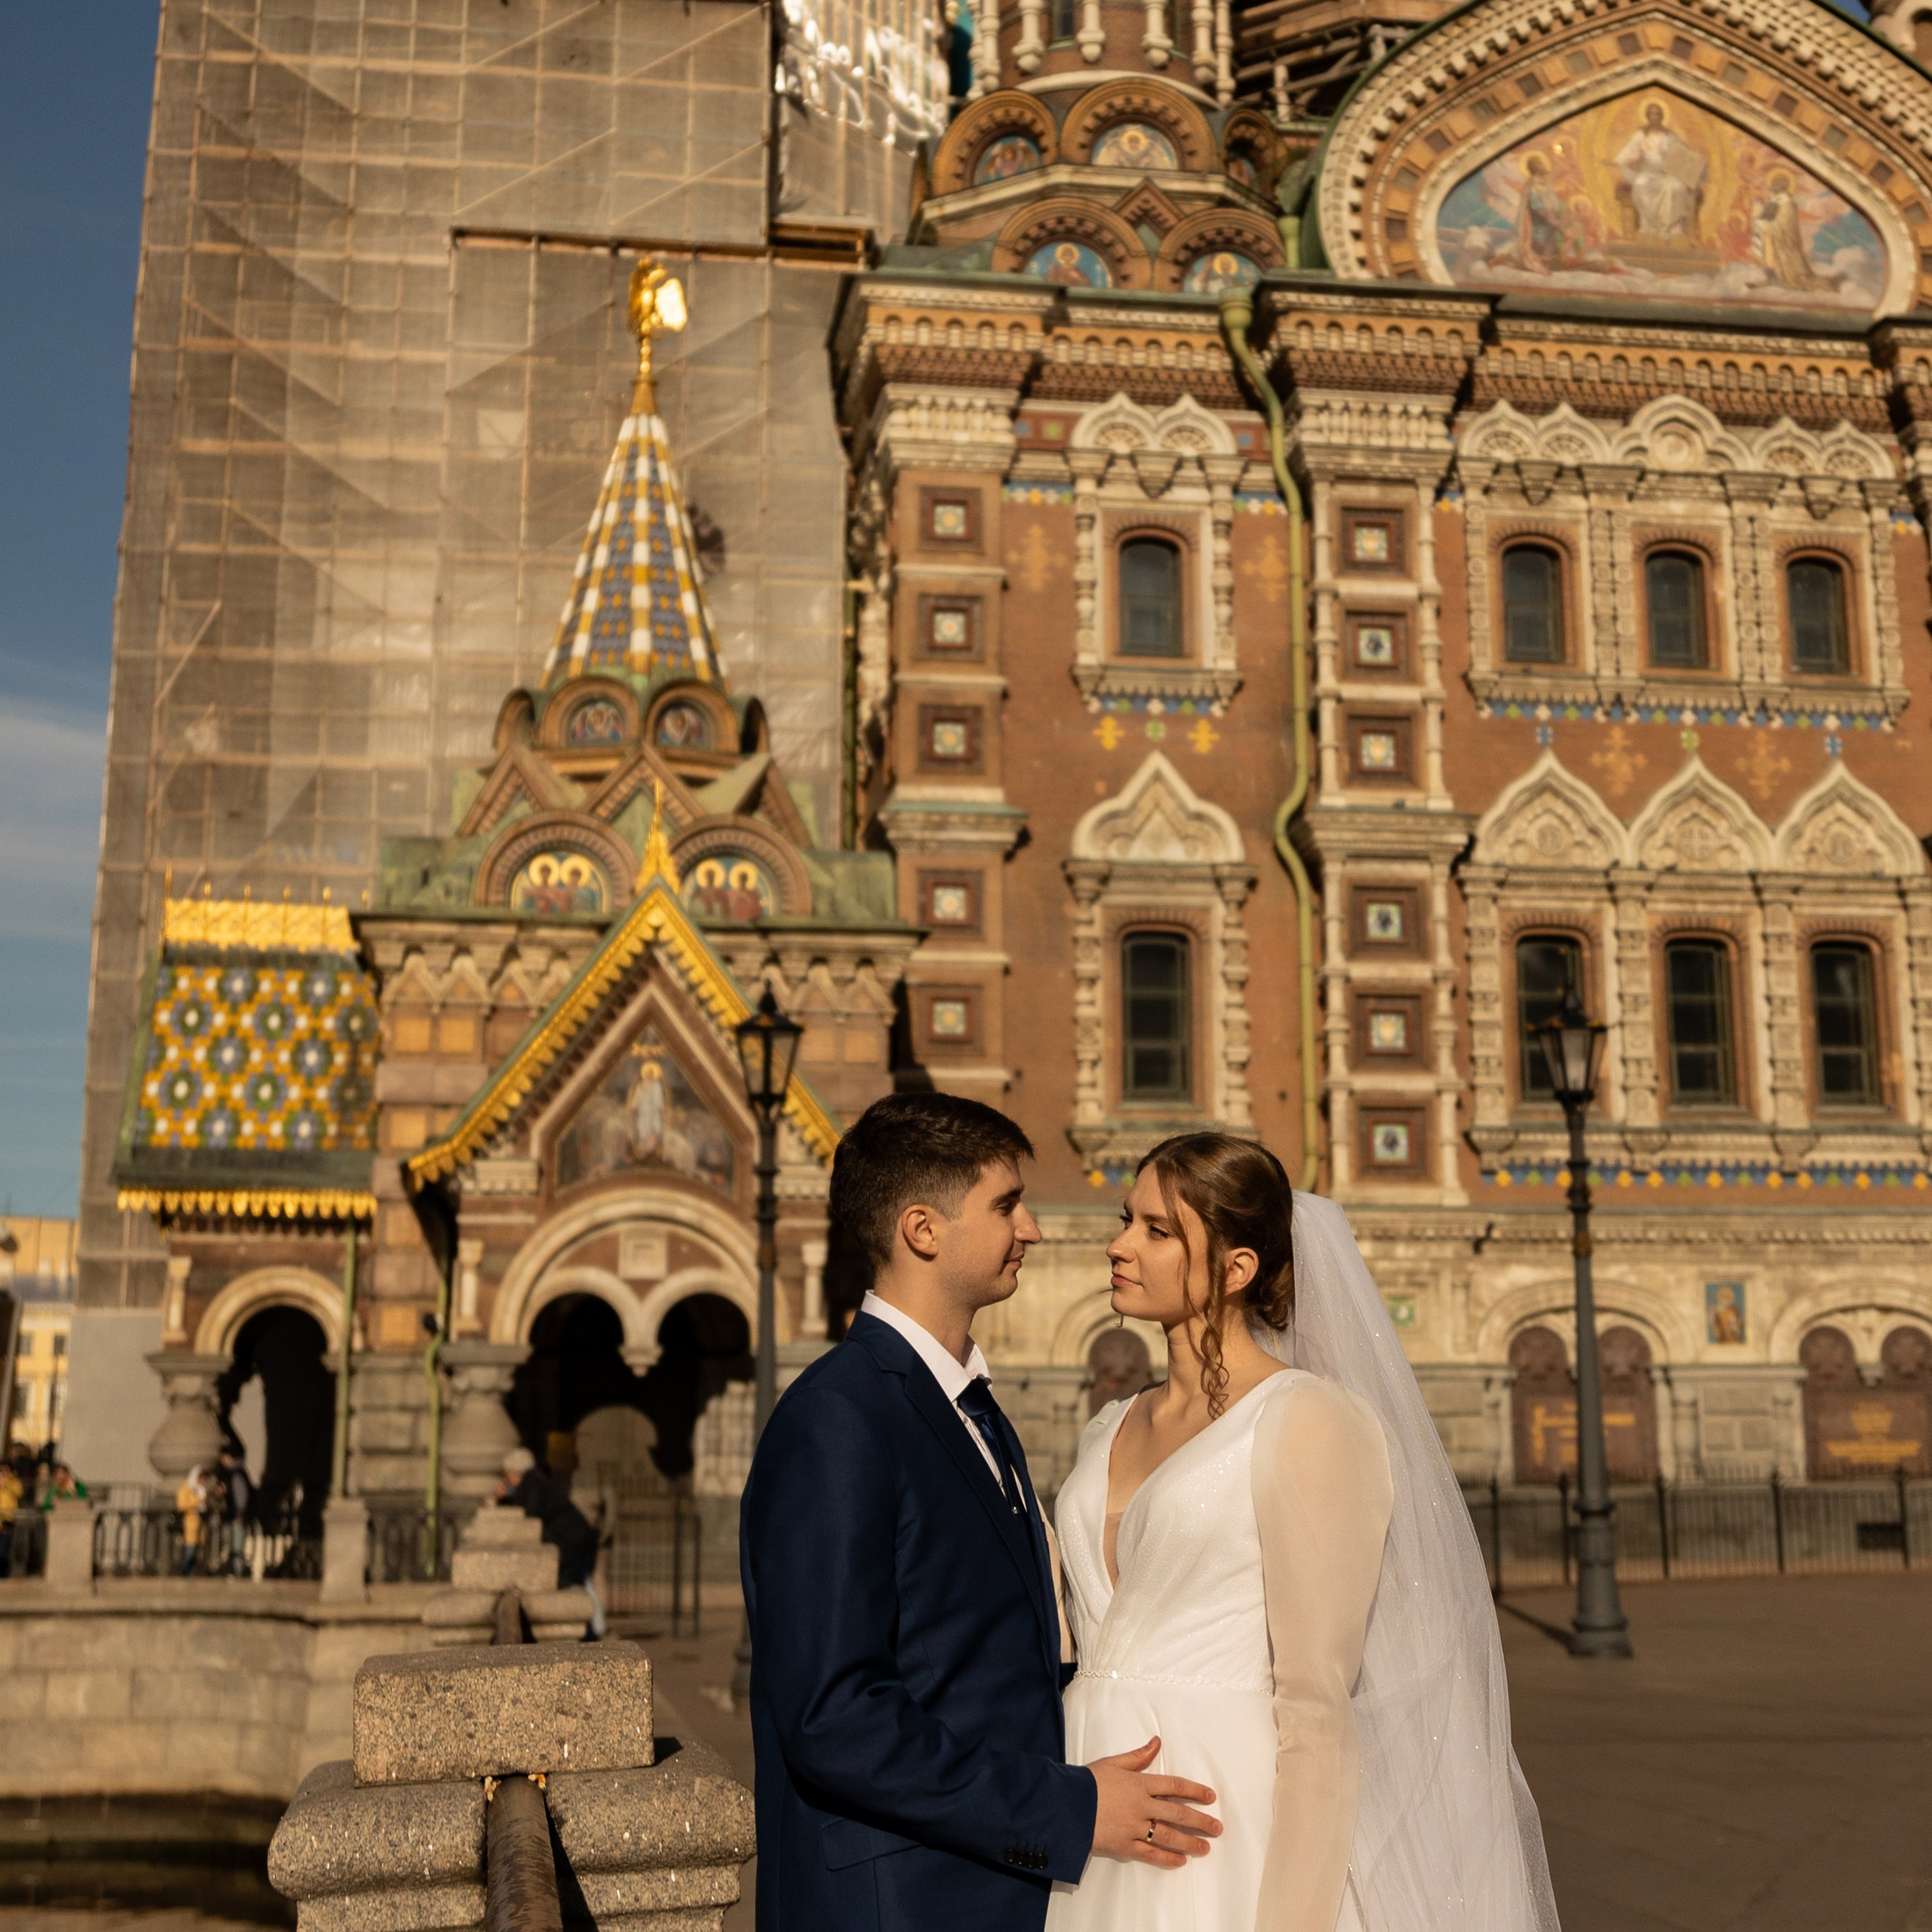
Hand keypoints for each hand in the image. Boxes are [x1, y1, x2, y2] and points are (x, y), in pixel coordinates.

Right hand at [1087, 1736, 1220, 1868]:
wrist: (1066, 1804)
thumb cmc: (1088, 1781)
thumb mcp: (1113, 1763)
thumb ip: (1138, 1756)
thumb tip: (1157, 1742)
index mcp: (1140, 1783)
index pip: (1174, 1786)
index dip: (1195, 1791)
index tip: (1210, 1797)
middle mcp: (1142, 1806)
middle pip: (1178, 1813)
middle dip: (1200, 1821)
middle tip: (1217, 1827)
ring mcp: (1135, 1827)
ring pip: (1169, 1836)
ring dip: (1190, 1842)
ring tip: (1206, 1848)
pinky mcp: (1125, 1845)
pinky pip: (1150, 1854)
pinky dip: (1166, 1859)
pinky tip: (1180, 1861)